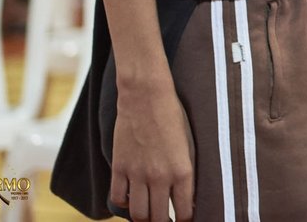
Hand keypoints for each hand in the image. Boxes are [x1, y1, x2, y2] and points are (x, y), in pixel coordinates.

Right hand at [109, 81, 194, 221]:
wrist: (147, 96)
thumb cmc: (173, 117)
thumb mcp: (189, 145)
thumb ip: (187, 171)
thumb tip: (187, 196)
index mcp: (183, 171)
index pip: (185, 211)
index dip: (186, 220)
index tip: (185, 220)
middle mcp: (160, 177)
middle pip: (159, 218)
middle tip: (167, 221)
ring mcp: (137, 174)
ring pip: (138, 214)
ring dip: (144, 218)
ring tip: (150, 215)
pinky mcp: (119, 167)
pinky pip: (118, 198)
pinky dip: (124, 203)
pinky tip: (132, 198)